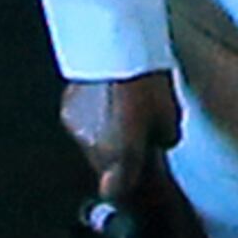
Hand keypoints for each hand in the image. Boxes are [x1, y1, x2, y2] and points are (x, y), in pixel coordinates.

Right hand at [60, 67, 179, 202]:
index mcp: (121, 157)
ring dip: (105, 141)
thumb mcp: (170, 114)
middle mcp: (95, 150)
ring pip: (92, 148)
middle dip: (120, 162)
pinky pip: (82, 125)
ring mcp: (77, 130)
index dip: (126, 194)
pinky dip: (93, 119)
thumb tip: (161, 141)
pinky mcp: (67, 108)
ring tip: (123, 114)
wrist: (113, 43)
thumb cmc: (145, 79)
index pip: (116, 193)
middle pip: (106, 169)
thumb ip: (165, 139)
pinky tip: (108, 99)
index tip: (137, 185)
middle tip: (137, 142)